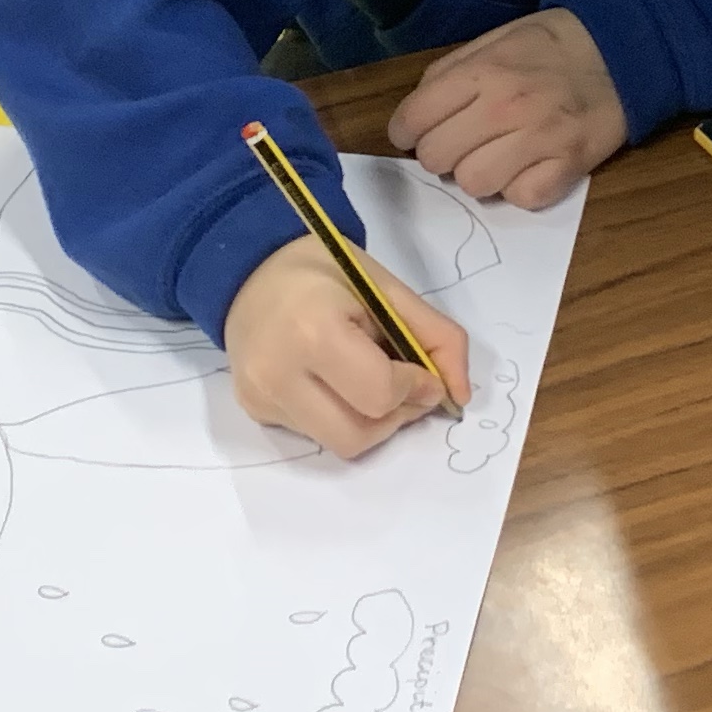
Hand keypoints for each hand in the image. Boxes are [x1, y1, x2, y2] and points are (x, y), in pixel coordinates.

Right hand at [222, 236, 468, 458]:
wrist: (252, 268)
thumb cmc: (325, 271)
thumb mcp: (388, 289)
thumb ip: (436, 337)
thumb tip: (460, 395)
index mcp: (313, 333)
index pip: (380, 393)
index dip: (416, 388)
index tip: (423, 373)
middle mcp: (278, 374)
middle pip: (359, 435)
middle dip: (396, 417)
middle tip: (405, 388)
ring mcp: (261, 397)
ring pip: (339, 443)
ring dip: (371, 423)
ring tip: (371, 384)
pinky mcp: (254, 411)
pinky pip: (315, 434)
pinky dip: (340, 416)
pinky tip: (335, 381)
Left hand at [386, 9, 626, 205]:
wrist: (624, 46)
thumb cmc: (551, 44)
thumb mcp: (494, 39)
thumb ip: (451, 71)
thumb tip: (416, 113)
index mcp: (482, 71)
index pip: (414, 119)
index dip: (406, 131)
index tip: (416, 134)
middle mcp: (505, 106)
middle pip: (437, 158)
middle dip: (440, 154)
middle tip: (460, 144)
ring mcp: (540, 138)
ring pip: (474, 184)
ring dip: (478, 174)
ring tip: (495, 156)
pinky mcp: (570, 164)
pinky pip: (522, 198)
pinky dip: (519, 189)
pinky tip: (527, 167)